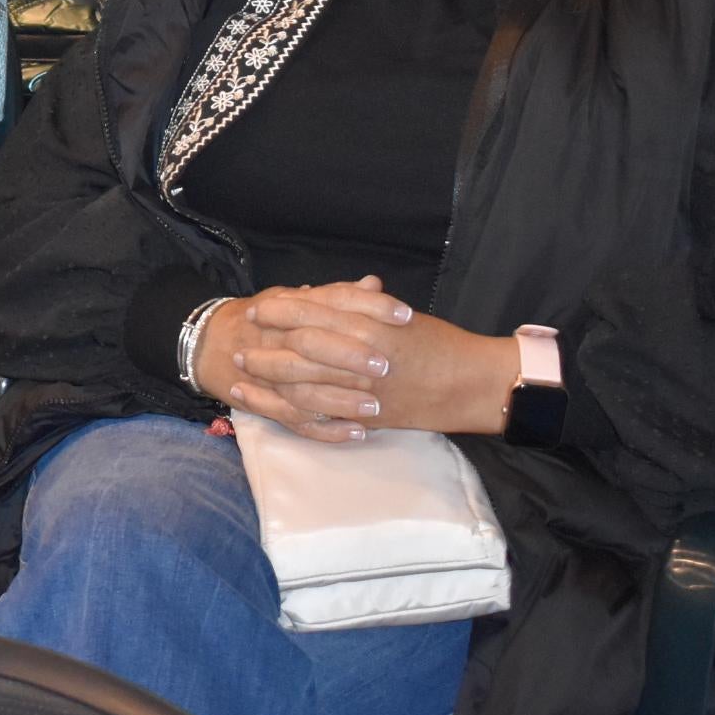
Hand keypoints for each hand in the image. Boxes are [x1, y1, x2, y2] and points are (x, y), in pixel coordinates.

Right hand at [196, 278, 400, 441]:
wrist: (209, 342)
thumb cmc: (263, 319)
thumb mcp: (296, 299)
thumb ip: (336, 295)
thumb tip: (375, 284)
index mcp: (289, 307)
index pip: (332, 300)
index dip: (369, 307)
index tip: (404, 316)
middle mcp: (276, 338)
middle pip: (312, 345)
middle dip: (349, 356)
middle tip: (387, 365)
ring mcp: (268, 375)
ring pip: (304, 391)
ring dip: (341, 401)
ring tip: (377, 408)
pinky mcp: (267, 403)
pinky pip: (296, 422)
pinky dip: (327, 430)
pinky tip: (357, 433)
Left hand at [213, 277, 520, 438]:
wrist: (472, 382)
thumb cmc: (439, 343)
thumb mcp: (397, 314)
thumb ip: (357, 305)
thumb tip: (321, 296)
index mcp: (368, 325)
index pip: (312, 314)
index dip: (281, 311)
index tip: (259, 308)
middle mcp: (360, 357)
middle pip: (299, 350)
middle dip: (266, 346)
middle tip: (241, 343)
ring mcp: (362, 392)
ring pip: (303, 385)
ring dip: (270, 379)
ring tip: (244, 373)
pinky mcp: (368, 418)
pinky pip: (322, 416)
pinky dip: (293, 411)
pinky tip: (273, 407)